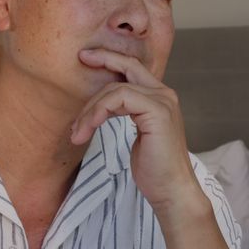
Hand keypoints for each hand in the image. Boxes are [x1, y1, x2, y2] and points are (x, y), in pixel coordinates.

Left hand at [70, 50, 202, 213]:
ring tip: (78, 132)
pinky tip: (89, 128)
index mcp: (160, 98)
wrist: (171, 190)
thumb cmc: (154, 169)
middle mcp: (164, 94)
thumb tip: (103, 106)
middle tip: (80, 61)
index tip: (87, 57)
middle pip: (127, 67)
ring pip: (116, 89)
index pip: (133, 68)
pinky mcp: (158, 112)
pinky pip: (120, 99)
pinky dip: (99, 111)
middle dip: (101, 60)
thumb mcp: (138, 134)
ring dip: (90, 109)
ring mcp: (163, 102)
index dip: (110, 58)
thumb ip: (127, 114)